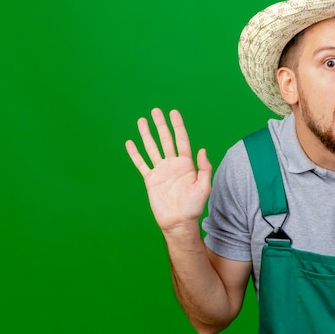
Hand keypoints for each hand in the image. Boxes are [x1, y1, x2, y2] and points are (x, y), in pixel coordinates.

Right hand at [125, 108, 211, 231]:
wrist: (179, 222)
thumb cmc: (193, 207)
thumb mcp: (204, 187)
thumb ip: (204, 168)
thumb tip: (202, 149)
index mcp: (186, 164)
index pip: (181, 140)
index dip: (178, 126)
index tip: (173, 113)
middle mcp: (172, 164)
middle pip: (165, 140)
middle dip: (161, 125)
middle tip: (156, 111)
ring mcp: (160, 171)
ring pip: (152, 148)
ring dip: (146, 134)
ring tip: (142, 120)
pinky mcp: (150, 180)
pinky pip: (141, 164)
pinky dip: (135, 153)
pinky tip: (130, 143)